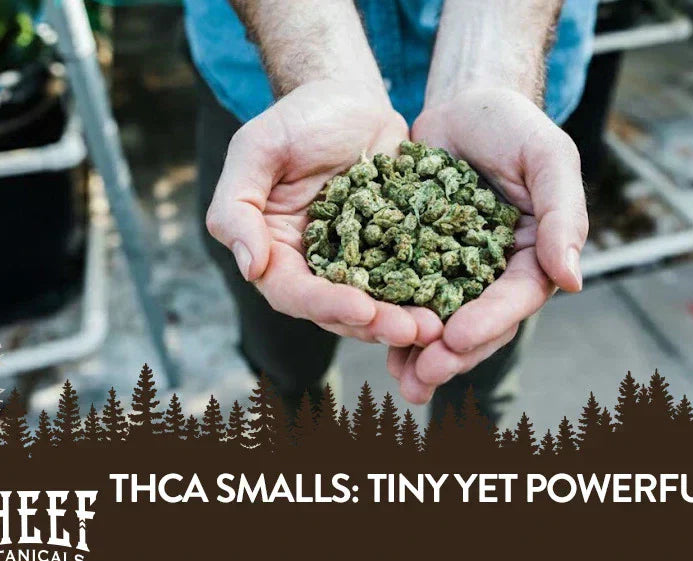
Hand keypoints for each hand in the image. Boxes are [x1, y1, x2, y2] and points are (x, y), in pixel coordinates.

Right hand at [206, 80, 442, 346]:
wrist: (350, 98)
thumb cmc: (296, 119)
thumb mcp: (256, 149)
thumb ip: (238, 207)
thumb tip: (250, 267)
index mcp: (275, 252)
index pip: (293, 292)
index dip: (326, 305)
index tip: (361, 310)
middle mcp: (315, 267)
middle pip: (340, 310)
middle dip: (376, 324)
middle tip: (413, 330)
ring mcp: (359, 263)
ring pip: (379, 304)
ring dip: (405, 318)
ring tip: (435, 326)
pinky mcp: (395, 252)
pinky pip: (412, 279)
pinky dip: (430, 293)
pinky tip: (454, 301)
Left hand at [389, 87, 587, 402]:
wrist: (463, 105)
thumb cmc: (513, 125)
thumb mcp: (547, 157)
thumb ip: (563, 214)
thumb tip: (572, 281)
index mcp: (534, 255)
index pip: (516, 297)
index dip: (488, 322)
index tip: (457, 339)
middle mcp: (495, 271)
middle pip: (477, 322)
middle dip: (451, 353)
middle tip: (422, 376)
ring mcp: (454, 268)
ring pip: (440, 319)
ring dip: (420, 352)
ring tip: (399, 379)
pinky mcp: (417, 258)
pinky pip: (404, 294)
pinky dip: (391, 318)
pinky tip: (372, 340)